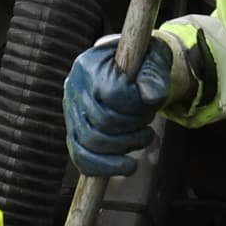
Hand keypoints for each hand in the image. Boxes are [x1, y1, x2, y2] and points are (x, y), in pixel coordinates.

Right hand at [61, 31, 205, 180]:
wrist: (128, 68)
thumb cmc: (143, 62)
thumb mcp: (154, 59)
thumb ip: (154, 74)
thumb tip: (150, 96)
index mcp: (90, 64)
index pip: (112, 94)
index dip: (137, 105)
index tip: (151, 102)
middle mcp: (73, 87)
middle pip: (103, 122)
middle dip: (134, 127)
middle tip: (149, 123)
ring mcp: (70, 112)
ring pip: (91, 143)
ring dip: (126, 146)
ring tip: (145, 138)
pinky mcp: (73, 132)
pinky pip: (81, 158)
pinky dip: (105, 167)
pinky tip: (127, 166)